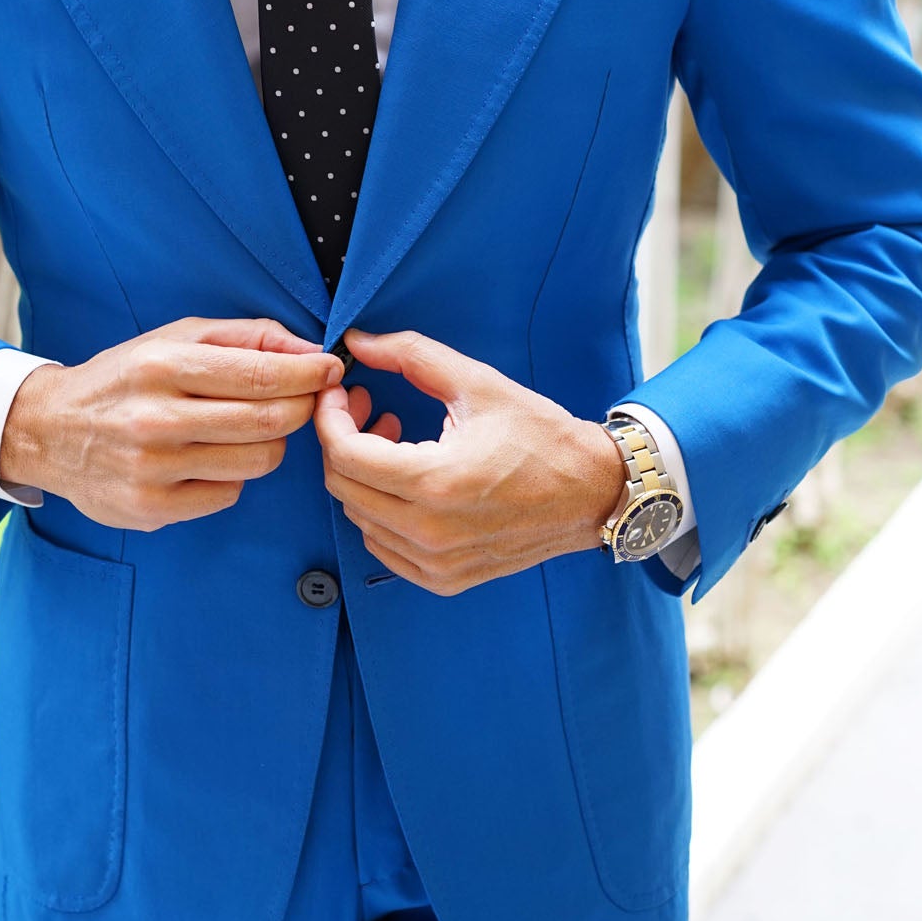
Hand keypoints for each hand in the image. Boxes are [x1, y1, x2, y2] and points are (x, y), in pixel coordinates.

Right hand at [0, 316, 342, 529]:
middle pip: (269, 421)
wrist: (48, 431)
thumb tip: (309, 350)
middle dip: (301, 407)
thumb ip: (245, 337)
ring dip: (269, 443)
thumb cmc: (124, 379)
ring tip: (247, 429)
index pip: (261, 375)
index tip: (331, 369)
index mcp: (162, 366)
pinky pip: (229, 493)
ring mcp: (153, 469)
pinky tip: (208, 458)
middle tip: (303, 399)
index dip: (310, 373)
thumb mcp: (174, 338)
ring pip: (258, 461)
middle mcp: (156, 418)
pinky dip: (233, 474)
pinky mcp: (152, 508)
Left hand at [313, 327, 626, 595]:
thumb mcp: (477, 383)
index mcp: (435, 482)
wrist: (591, 493)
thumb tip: (357, 342)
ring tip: (393, 441)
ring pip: (359, 518)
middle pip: (343, 487)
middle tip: (368, 409)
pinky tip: (405, 482)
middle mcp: (430, 531)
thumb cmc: (541, 437)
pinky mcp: (444, 578)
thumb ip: (411, 355)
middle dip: (343, 441)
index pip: (345, 455)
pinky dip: (380, 512)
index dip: (330, 417)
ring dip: (363, 476)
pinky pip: (383, 546)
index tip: (340, 393)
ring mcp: (436, 562)